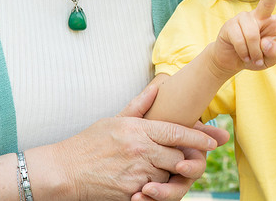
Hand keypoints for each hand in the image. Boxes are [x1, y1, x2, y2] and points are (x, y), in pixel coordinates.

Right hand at [45, 84, 218, 200]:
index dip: (199, 137)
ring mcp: (135, 174)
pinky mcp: (129, 193)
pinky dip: (155, 189)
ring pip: (168, 176)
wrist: (62, 171)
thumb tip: (158, 86)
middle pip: (178, 157)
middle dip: (185, 159)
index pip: (177, 132)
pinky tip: (149, 184)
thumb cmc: (88, 143)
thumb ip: (140, 105)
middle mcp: (140, 151)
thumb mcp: (114, 119)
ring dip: (169, 174)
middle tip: (188, 158)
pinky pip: (153, 192)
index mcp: (138, 131)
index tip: (213, 140)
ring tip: (161, 169)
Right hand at [209, 0, 275, 77]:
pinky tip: (243, 55)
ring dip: (253, 52)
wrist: (231, 61)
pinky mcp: (231, 24)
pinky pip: (241, 40)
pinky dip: (244, 52)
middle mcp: (261, 17)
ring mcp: (245, 19)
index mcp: (275, 25)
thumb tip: (266, 42)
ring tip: (251, 57)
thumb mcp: (269, 61)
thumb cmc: (254, 58)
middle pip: (267, 3)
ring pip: (252, 35)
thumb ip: (274, 54)